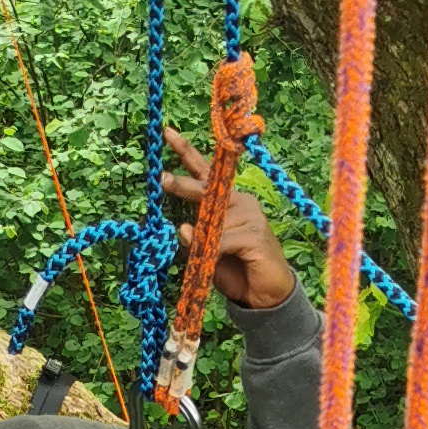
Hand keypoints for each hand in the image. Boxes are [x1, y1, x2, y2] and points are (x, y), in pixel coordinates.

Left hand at [162, 128, 293, 311]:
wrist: (266, 295)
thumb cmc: (236, 270)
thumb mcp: (208, 253)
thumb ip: (195, 239)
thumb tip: (181, 227)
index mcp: (227, 201)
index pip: (205, 173)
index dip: (186, 153)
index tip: (167, 133)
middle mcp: (240, 201)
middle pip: (206, 188)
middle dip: (182, 185)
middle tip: (161, 179)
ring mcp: (250, 215)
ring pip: (212, 223)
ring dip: (204, 243)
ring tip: (212, 260)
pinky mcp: (255, 233)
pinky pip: (222, 239)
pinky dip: (213, 251)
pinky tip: (215, 258)